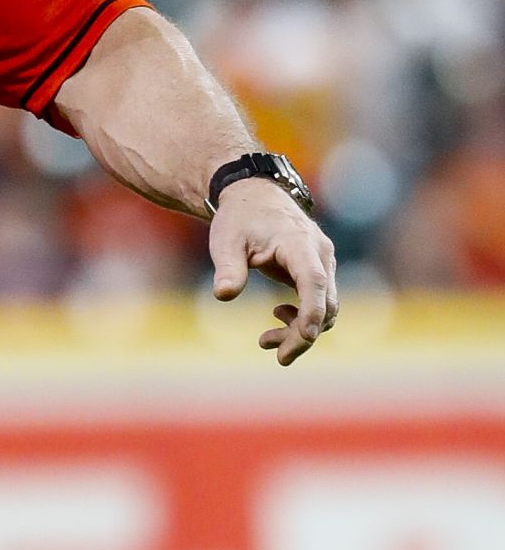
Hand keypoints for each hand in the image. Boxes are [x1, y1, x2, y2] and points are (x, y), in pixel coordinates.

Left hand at [209, 178, 338, 364]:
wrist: (252, 195)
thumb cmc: (238, 218)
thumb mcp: (226, 240)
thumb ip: (228, 268)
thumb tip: (223, 295)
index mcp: (298, 242)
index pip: (314, 280)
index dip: (313, 310)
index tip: (307, 337)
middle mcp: (319, 252)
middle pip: (325, 302)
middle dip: (304, 333)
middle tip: (277, 355)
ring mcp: (323, 260)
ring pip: (326, 306)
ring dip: (303, 329)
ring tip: (266, 340)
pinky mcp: (319, 268)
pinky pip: (320, 300)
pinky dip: (304, 316)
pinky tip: (279, 315)